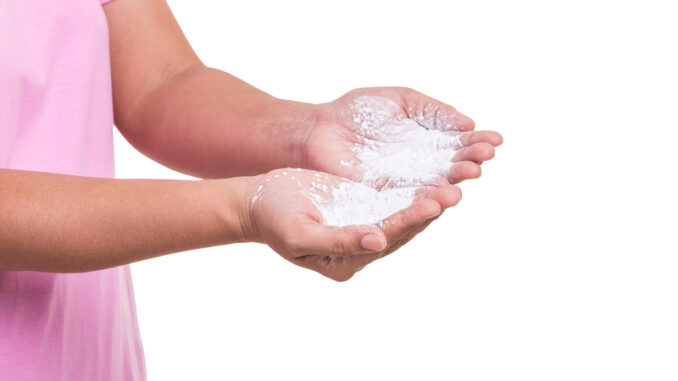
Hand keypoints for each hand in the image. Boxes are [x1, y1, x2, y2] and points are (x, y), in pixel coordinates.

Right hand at [239, 168, 461, 280]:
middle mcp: (360, 249)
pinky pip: (393, 201)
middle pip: (402, 230)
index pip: (384, 240)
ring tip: (453, 182)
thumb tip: (378, 241)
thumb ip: (337, 240)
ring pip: (403, 215)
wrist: (258, 201)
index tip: (431, 204)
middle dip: (428, 210)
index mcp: (345, 261)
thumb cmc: (272, 218)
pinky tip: (433, 177)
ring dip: (427, 200)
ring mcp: (363, 227)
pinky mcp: (363, 208)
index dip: (408, 221)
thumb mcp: (298, 233)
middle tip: (454, 191)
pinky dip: (413, 190)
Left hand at [303, 87, 502, 184]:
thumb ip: (432, 111)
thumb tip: (468, 125)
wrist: (319, 129)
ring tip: (471, 173)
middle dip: (470, 161)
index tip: (496, 140)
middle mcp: (420, 166)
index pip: (459, 145)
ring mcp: (404, 184)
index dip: (478, 144)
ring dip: (455, 180)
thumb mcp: (401, 100)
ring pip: (435, 186)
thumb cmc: (357, 110)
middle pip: (452, 167)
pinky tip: (443, 192)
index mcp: (427, 141)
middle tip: (484, 157)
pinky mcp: (384, 198)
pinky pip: (410, 200)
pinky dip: (427, 197)